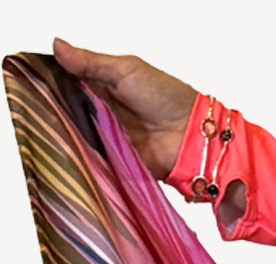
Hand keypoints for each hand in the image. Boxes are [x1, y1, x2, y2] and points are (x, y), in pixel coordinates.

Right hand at [52, 38, 196, 180]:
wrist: (194, 135)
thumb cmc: (167, 97)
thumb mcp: (125, 70)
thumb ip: (90, 62)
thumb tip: (57, 46)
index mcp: (103, 87)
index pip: (68, 84)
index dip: (54, 84)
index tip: (38, 82)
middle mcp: (103, 112)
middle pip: (70, 112)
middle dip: (59, 111)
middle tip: (45, 108)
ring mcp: (109, 137)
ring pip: (79, 136)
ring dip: (71, 133)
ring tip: (55, 128)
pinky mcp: (117, 160)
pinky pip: (95, 159)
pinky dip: (87, 155)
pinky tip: (74, 150)